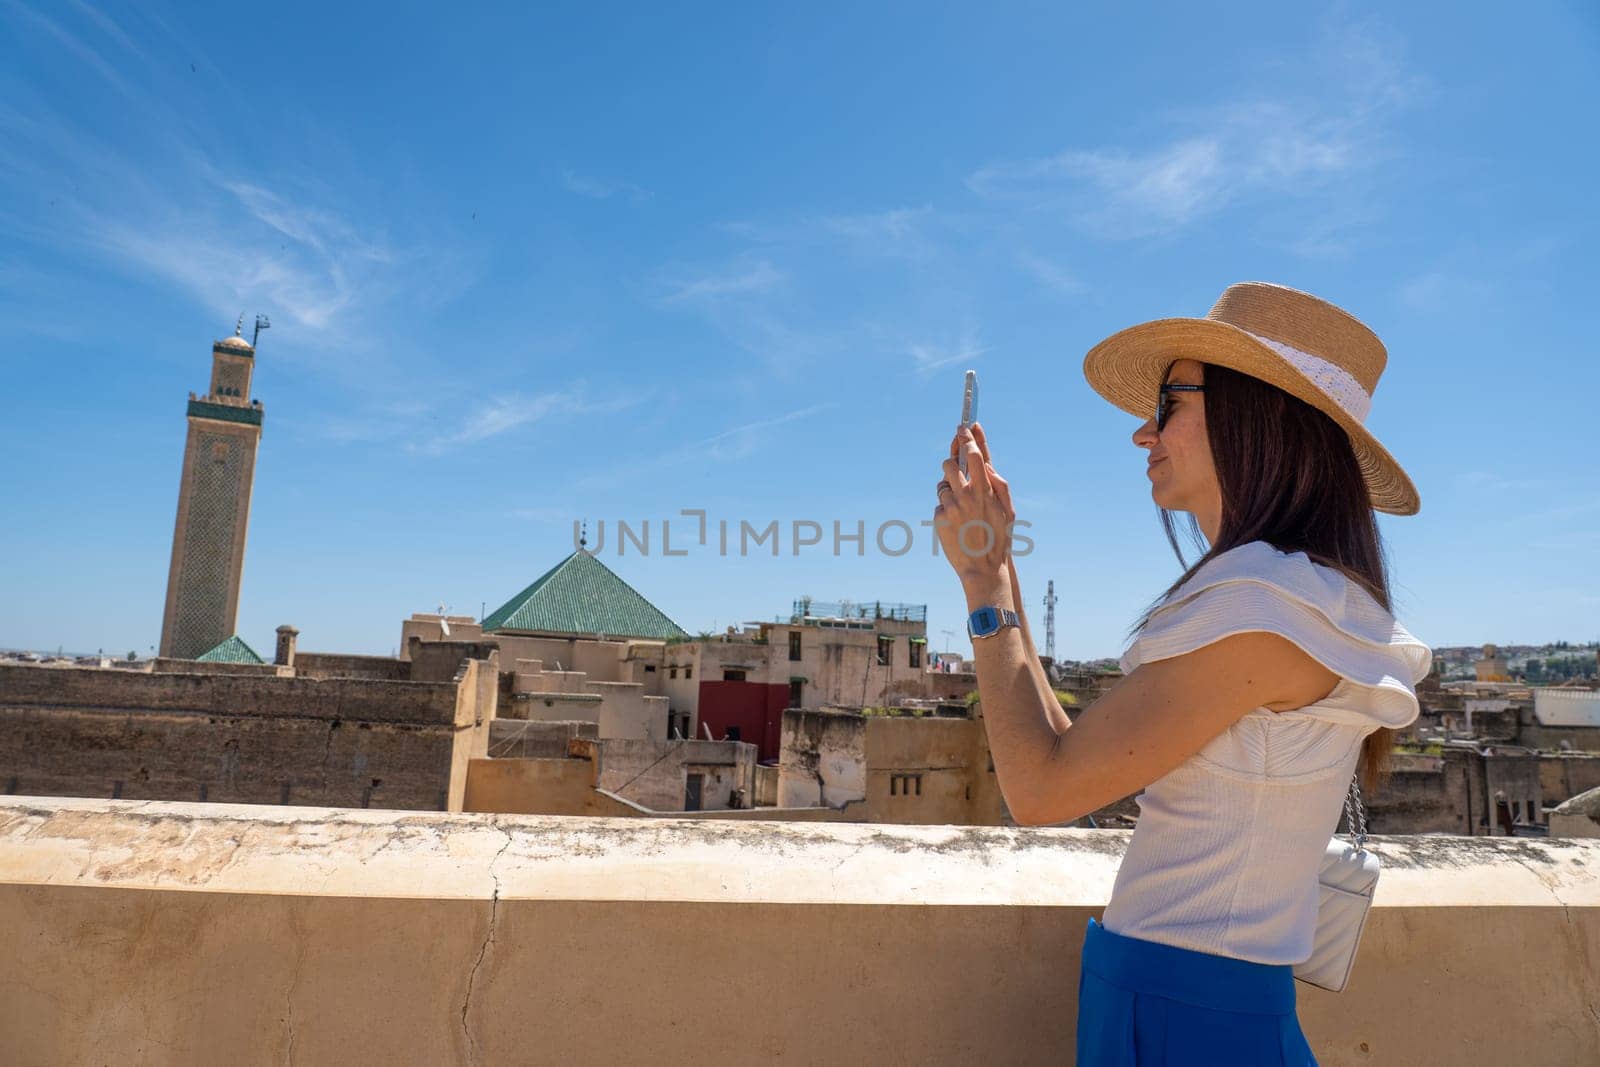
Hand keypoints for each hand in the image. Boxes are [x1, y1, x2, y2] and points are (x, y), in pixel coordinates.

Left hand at [934, 421, 1016, 584]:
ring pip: (942, 484)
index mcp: (986, 489)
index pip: (975, 454)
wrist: (983, 568)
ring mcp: (951, 506)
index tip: (963, 426)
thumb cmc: (999, 538)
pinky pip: (940, 504)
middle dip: (951, 463)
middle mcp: (967, 494)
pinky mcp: (939, 517)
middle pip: (950, 463)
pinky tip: (957, 525)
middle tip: (956, 469)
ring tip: (961, 508)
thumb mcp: (1008, 510)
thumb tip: (986, 466)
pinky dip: (946, 510)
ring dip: (949, 489)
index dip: (968, 437)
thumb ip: (999, 485)